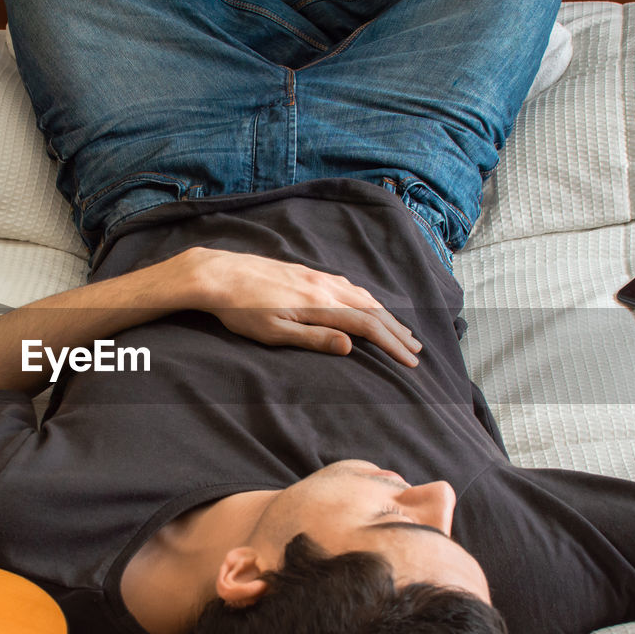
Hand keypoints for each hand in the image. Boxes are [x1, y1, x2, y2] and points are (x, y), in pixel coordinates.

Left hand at [182, 247, 421, 366]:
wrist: (218, 274)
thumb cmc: (241, 311)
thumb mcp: (275, 333)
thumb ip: (314, 339)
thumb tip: (351, 346)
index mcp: (319, 305)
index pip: (367, 326)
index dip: (392, 344)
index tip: (410, 361)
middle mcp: (324, 287)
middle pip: (371, 309)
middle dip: (396, 331)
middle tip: (416, 350)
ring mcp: (316, 276)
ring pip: (362, 295)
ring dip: (385, 314)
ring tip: (400, 330)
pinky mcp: (307, 272)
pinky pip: (348, 285)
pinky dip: (366, 298)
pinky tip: (367, 303)